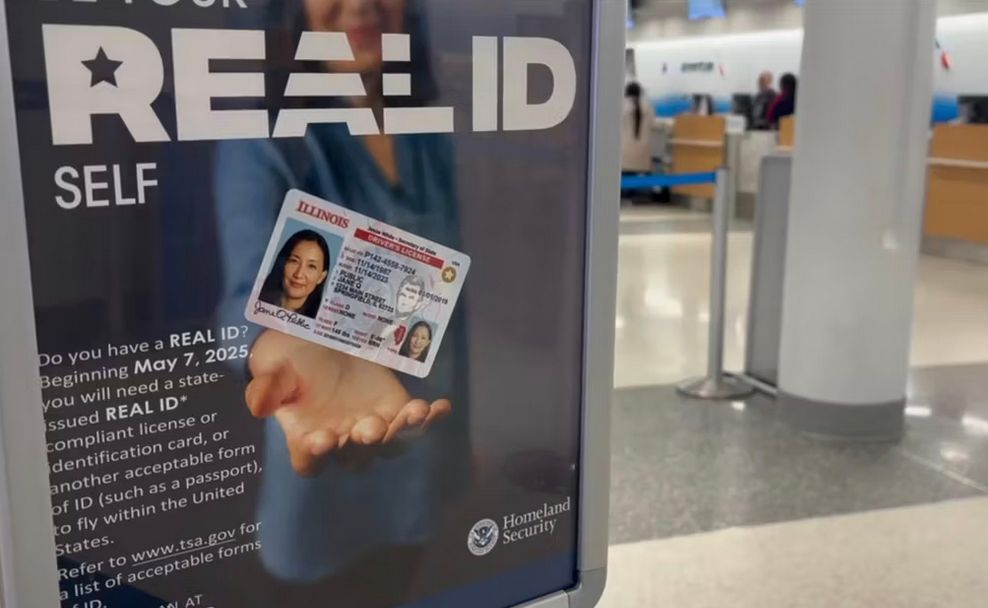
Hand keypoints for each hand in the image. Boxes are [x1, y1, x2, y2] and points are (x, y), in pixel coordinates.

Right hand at [245, 330, 450, 475]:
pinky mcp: (396, 411)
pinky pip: (415, 423)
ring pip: (391, 444)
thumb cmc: (292, 361)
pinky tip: (442, 406)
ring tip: (414, 412)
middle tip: (370, 426)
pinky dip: (430, 418)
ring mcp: (373, 429)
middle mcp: (342, 443)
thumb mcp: (275, 370)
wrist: (319, 343)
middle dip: (366, 443)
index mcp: (306, 440)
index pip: (310, 462)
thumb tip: (258, 405)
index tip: (324, 438)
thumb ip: (268, 389)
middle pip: (357, 457)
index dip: (316, 456)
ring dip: (404, 432)